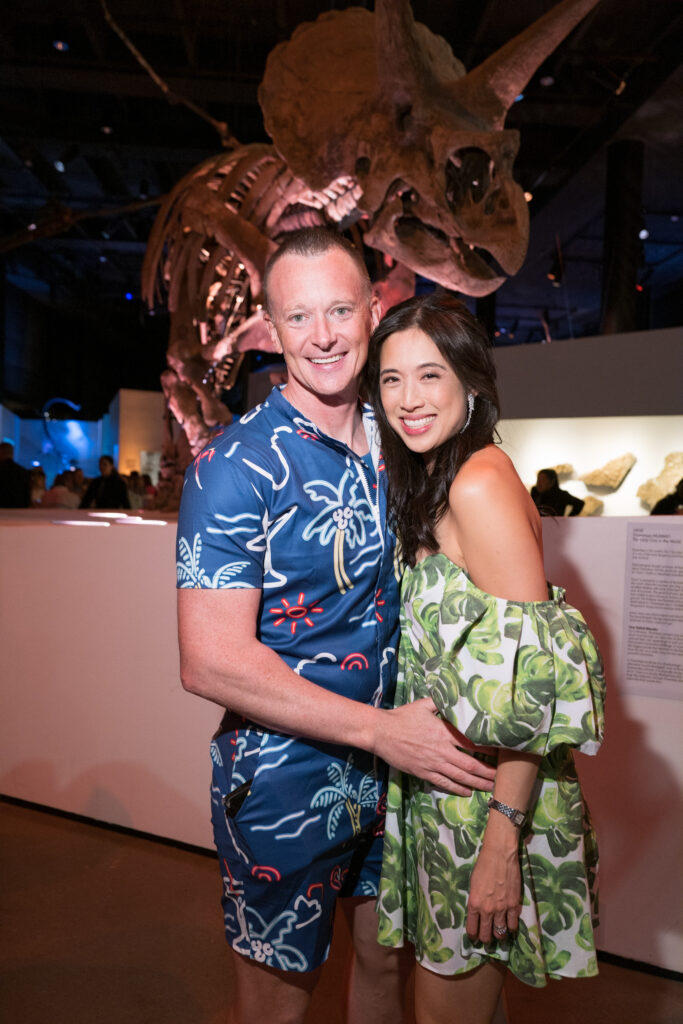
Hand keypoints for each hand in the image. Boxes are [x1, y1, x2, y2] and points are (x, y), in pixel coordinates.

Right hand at [374, 698, 495, 796]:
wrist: (381, 732)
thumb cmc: (402, 716)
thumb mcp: (423, 704)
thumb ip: (442, 702)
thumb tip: (457, 696)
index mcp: (443, 732)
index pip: (471, 742)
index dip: (487, 749)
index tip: (499, 753)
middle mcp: (441, 750)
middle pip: (470, 764)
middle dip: (487, 772)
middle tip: (500, 778)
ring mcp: (432, 763)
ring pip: (460, 777)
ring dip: (477, 783)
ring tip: (490, 788)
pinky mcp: (423, 772)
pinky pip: (444, 783)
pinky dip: (457, 788)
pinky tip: (467, 791)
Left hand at [465, 841, 521, 942]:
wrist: (499, 854)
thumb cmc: (483, 865)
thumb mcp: (473, 884)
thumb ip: (475, 900)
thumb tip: (477, 911)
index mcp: (474, 904)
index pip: (472, 928)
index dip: (473, 936)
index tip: (474, 938)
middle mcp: (487, 910)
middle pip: (486, 934)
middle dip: (486, 939)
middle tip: (487, 940)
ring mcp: (502, 909)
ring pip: (500, 932)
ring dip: (499, 936)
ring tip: (499, 935)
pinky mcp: (514, 905)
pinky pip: (513, 924)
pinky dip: (512, 928)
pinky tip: (510, 928)